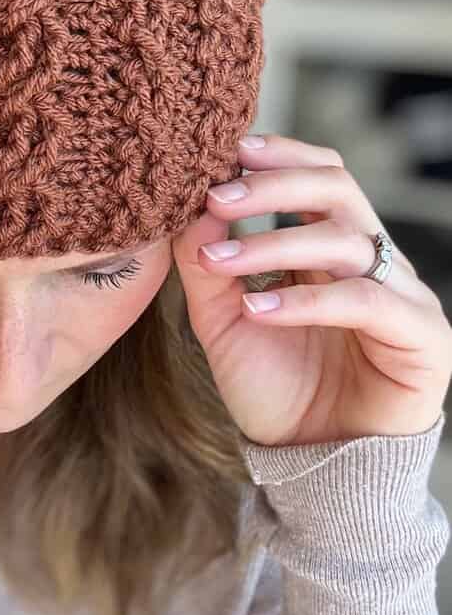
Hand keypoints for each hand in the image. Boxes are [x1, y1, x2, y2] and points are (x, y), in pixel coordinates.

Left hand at [171, 133, 451, 447]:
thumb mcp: (222, 319)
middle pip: (337, 187)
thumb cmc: (273, 385)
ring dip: (275, 244)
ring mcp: (401, 295)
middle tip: (216, 197)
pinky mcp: (422, 339)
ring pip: (347, 239)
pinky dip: (308, 300)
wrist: (310, 464)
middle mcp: (371, 259)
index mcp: (331, 244)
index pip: (319, 173)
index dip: (279, 154)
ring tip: (221, 261)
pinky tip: (259, 309)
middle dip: (273, 184)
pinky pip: (367, 302)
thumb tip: (193, 205)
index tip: (224, 150)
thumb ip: (206, 263)